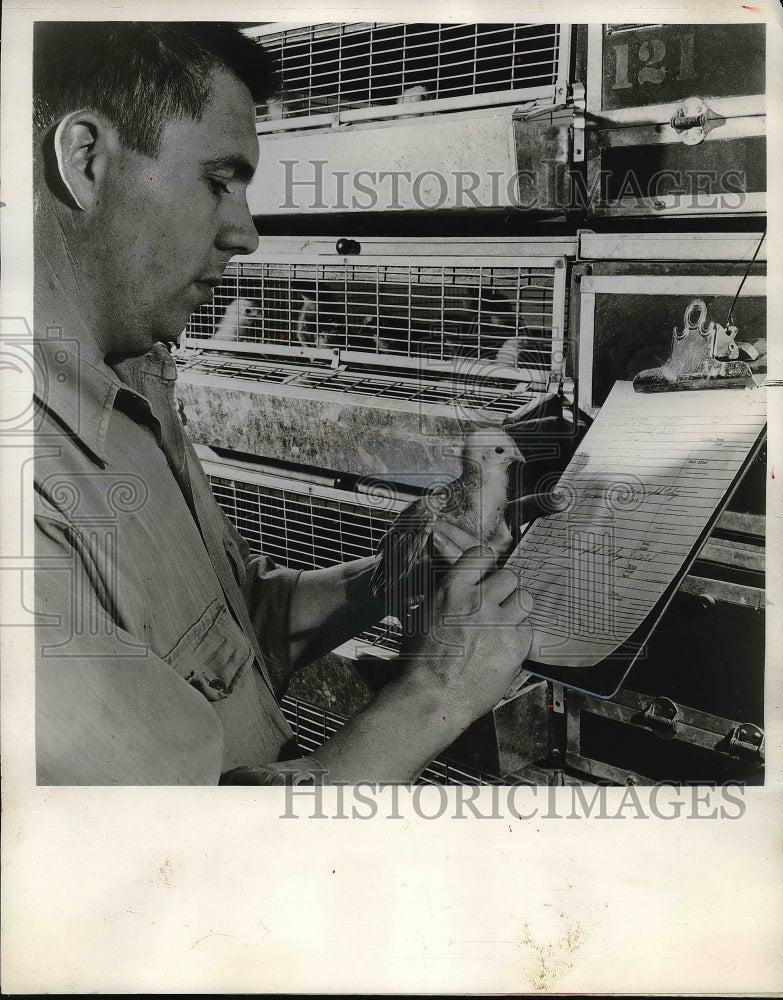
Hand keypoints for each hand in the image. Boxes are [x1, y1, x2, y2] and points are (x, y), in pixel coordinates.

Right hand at [400, 545, 533, 722]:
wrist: (433, 696)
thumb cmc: (422, 662)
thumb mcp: (423, 615)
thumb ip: (446, 595)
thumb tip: (460, 583)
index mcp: (452, 590)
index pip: (482, 555)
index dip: (486, 565)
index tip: (486, 573)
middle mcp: (478, 603)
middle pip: (509, 576)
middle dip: (503, 589)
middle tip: (496, 603)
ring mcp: (499, 624)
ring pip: (525, 599)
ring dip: (516, 608)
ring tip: (505, 622)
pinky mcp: (515, 646)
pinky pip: (529, 628)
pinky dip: (520, 635)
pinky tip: (505, 644)